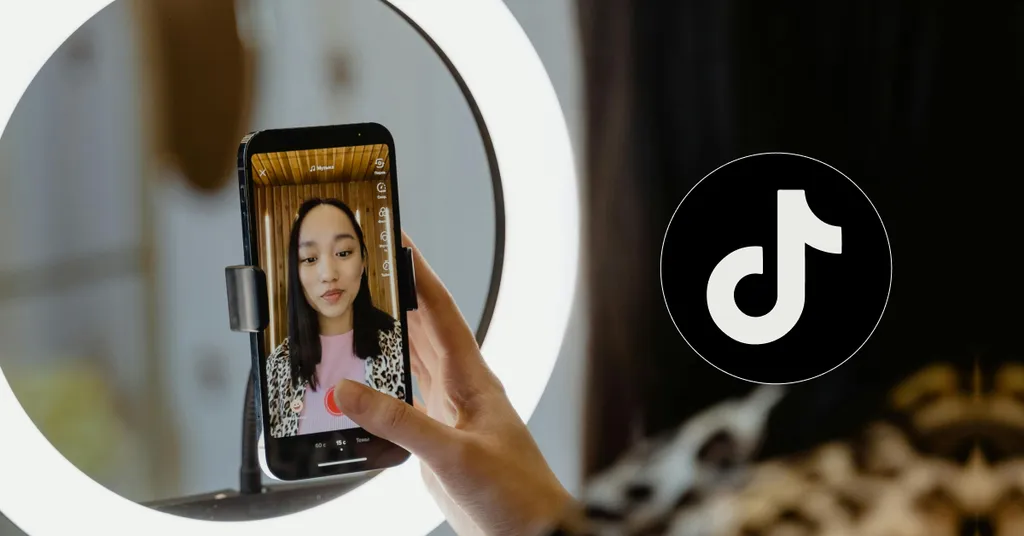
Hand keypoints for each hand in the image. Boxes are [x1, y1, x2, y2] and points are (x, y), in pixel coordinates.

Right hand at [333, 232, 574, 535]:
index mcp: (473, 379)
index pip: (440, 312)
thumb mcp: (454, 453)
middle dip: (397, 298)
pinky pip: (404, 402)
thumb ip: (400, 424)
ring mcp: (449, 415)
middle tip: (366, 271)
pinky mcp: (438, 442)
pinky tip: (365, 384)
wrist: (532, 532)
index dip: (419, 275)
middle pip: (423, 330)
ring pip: (414, 363)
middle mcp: (461, 390)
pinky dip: (382, 389)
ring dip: (389, 339)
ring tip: (357, 315)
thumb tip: (349, 393)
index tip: (398, 244)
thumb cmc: (519, 492)